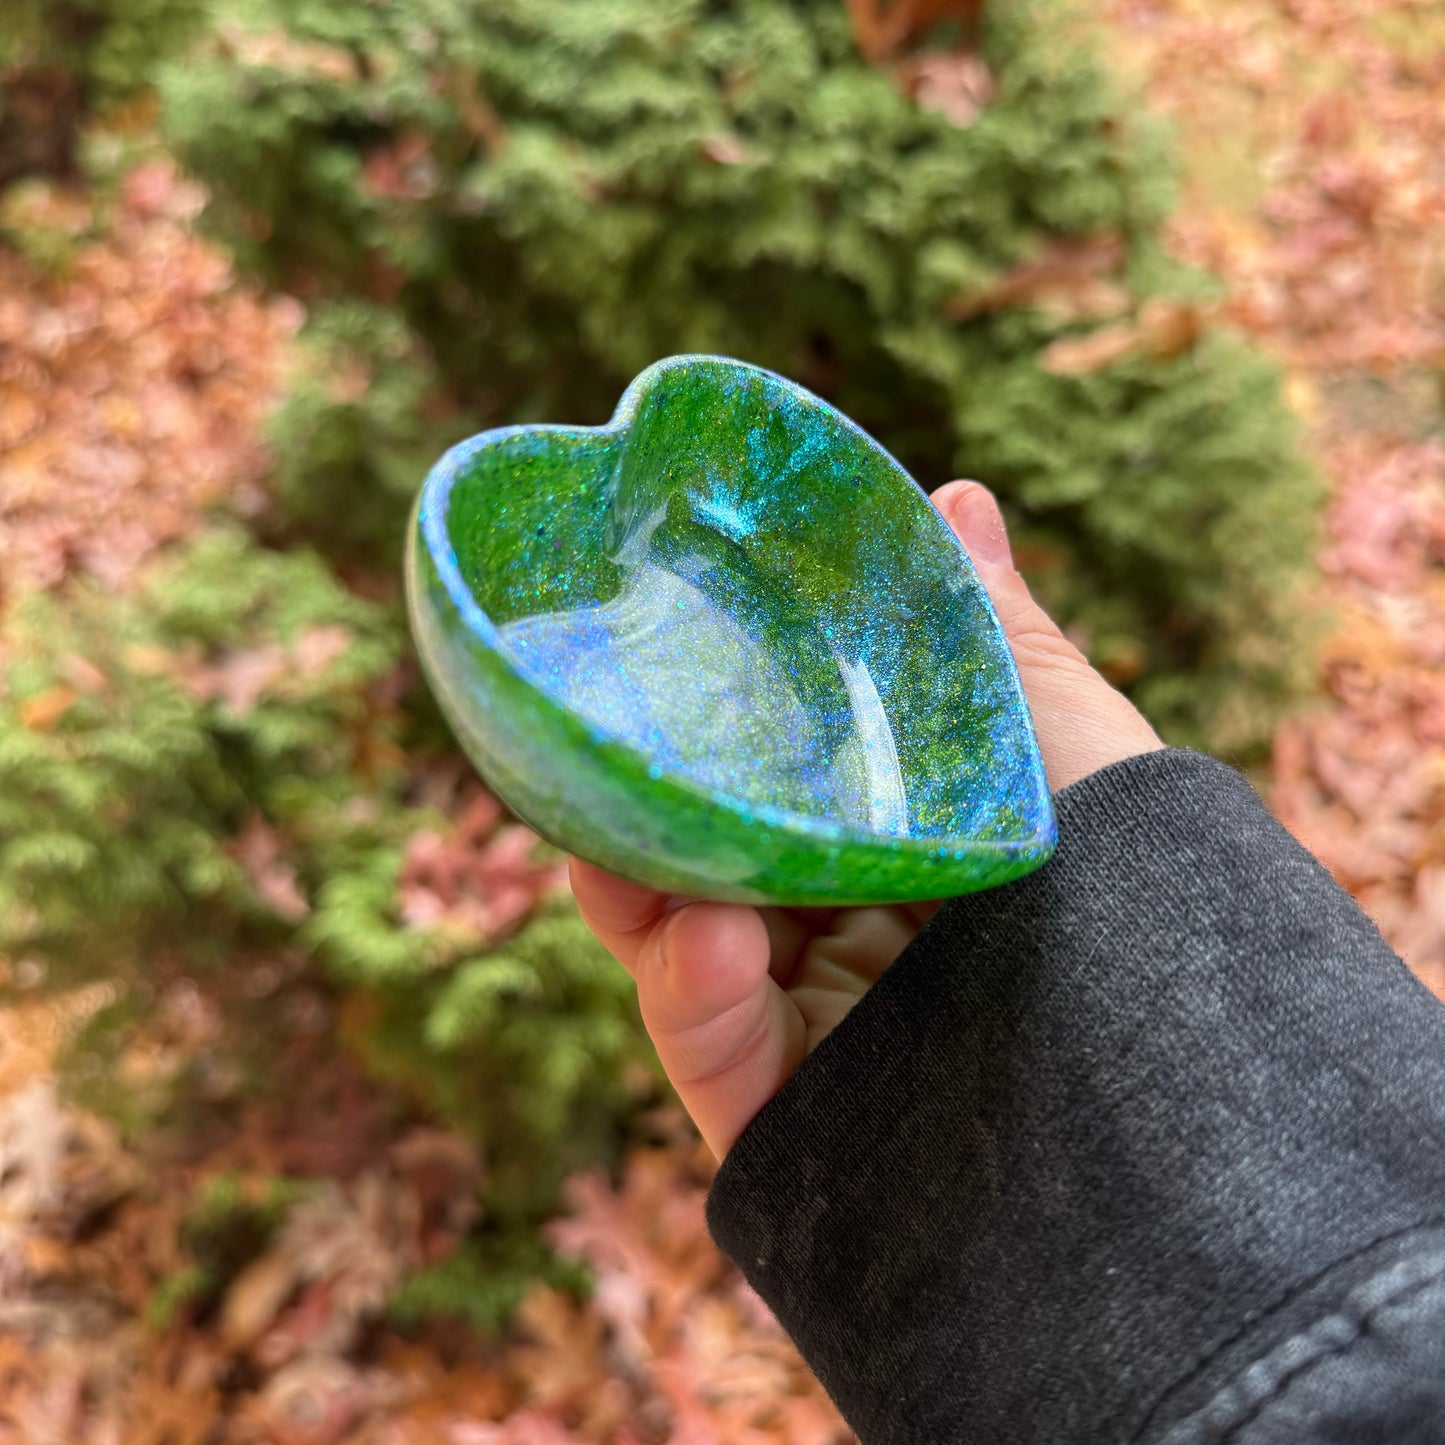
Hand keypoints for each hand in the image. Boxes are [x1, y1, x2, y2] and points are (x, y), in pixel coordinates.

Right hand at [571, 482, 1161, 1158]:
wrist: (1184, 1124)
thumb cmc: (1144, 920)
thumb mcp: (1074, 760)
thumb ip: (997, 643)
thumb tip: (956, 493)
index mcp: (909, 856)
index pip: (784, 784)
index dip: (719, 729)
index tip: (666, 662)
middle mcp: (859, 943)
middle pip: (716, 861)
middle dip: (650, 807)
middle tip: (598, 740)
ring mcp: (823, 1034)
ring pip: (684, 953)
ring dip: (643, 895)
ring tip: (618, 844)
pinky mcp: (794, 1122)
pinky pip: (712, 1054)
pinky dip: (692, 994)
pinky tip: (707, 939)